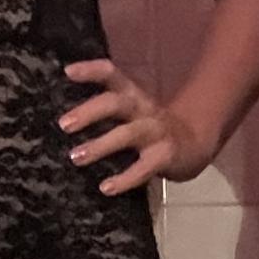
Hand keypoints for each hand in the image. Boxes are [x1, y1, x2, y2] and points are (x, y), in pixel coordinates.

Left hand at [59, 58, 214, 193]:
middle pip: (117, 103)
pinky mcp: (165, 156)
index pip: (113, 75)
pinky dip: (125, 178)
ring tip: (76, 157)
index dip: (92, 71)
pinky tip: (106, 187)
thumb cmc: (151, 129)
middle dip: (90, 111)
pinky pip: (144, 168)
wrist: (194, 144)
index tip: (67, 72)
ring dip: (100, 145)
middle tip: (64, 124)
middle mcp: (144, 109)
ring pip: (127, 134)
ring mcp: (156, 132)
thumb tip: (65, 120)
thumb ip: (106, 111)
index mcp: (133, 96)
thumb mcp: (132, 112)